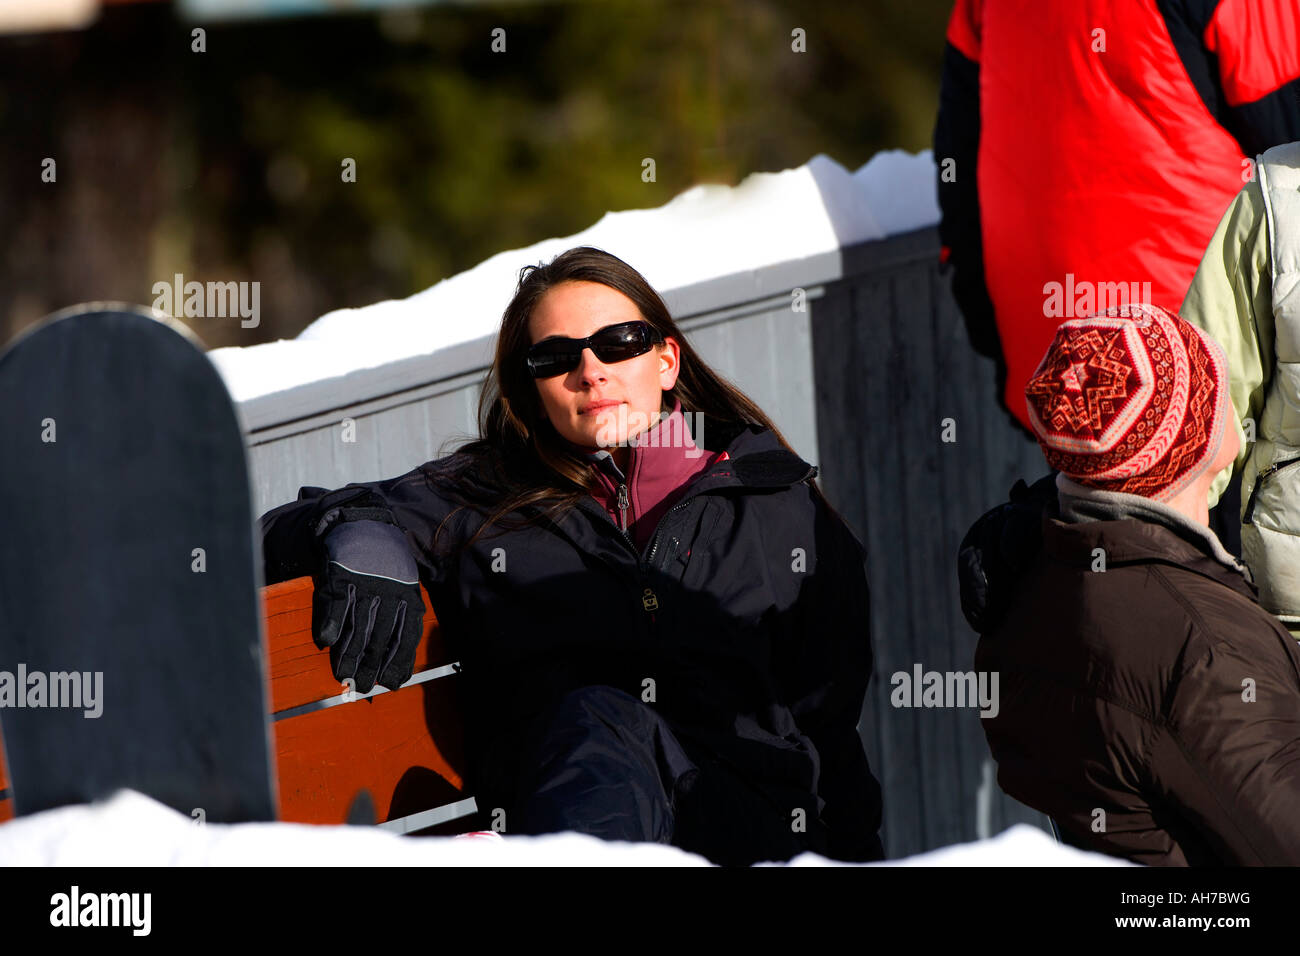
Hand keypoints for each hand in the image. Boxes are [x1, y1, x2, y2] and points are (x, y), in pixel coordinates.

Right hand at [313, 515, 423, 692]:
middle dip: (371, 666)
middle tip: (363, 687)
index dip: (398, 663)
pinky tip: (325, 642)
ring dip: (349, 653)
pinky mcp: (343, 575)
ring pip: (357, 626)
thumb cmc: (387, 565)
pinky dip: (329, 624)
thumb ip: (403, 620)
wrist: (367, 524)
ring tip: (343, 674)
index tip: (390, 684)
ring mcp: (366, 585)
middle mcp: (389, 594)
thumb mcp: (405, 587)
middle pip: (380, 638)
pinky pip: (336, 604)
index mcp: (408, 598)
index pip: (406, 638)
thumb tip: (401, 661)